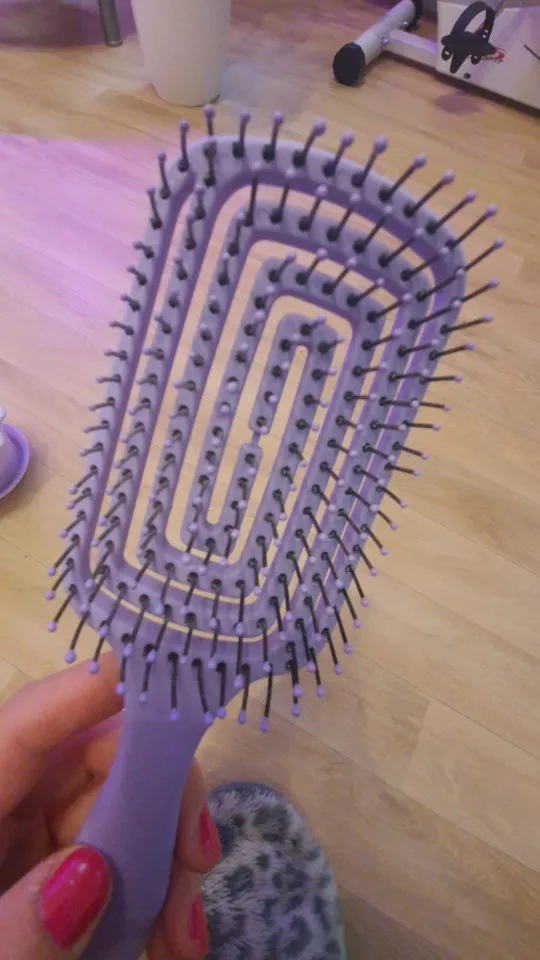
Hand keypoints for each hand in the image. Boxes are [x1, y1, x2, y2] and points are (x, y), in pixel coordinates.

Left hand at [0, 652, 219, 958]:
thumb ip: (16, 934)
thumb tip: (90, 872)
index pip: (21, 729)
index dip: (86, 692)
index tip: (164, 686)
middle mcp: (5, 813)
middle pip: (92, 762)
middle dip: (158, 798)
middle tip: (197, 859)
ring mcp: (32, 849)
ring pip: (119, 811)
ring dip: (167, 861)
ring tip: (183, 936)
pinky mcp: (58, 884)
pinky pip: (118, 864)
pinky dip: (154, 896)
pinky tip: (172, 943)